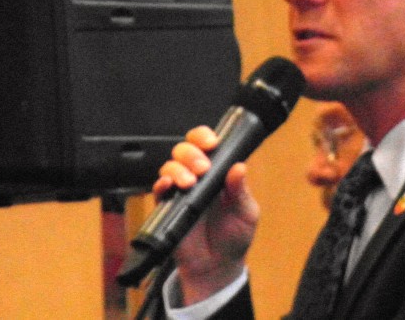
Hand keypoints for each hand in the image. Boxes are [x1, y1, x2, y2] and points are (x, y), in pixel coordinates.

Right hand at [154, 125, 259, 304]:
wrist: (217, 267)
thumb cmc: (234, 237)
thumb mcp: (246, 213)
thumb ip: (241, 191)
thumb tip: (239, 167)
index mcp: (218, 173)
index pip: (206, 145)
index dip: (204, 137)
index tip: (211, 142)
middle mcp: (197, 178)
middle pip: (184, 150)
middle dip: (191, 153)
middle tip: (202, 167)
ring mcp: (181, 191)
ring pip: (170, 166)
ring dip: (178, 168)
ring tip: (189, 182)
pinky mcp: (167, 208)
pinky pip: (158, 190)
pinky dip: (161, 184)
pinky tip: (168, 185)